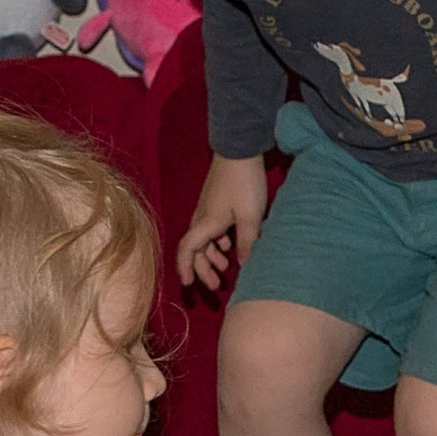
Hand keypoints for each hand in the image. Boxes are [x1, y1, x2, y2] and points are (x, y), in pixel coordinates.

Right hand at [177, 154, 267, 291]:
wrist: (240, 150)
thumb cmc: (244, 183)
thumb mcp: (251, 217)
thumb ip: (248, 242)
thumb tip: (244, 265)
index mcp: (206, 223)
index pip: (187, 249)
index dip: (185, 268)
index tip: (188, 284)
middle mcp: (202, 218)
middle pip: (195, 249)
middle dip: (203, 268)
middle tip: (216, 284)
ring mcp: (208, 210)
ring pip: (204, 240)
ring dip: (212, 256)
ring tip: (226, 269)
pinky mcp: (216, 204)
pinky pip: (212, 230)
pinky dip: (217, 243)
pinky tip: (230, 247)